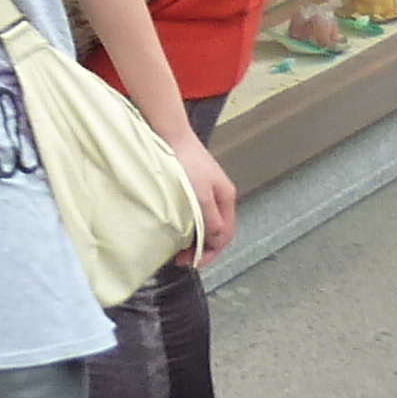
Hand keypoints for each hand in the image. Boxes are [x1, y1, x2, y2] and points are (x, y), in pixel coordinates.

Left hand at [172, 128, 237, 264]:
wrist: (170, 135)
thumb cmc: (185, 160)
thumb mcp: (200, 196)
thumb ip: (210, 220)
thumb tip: (216, 241)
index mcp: (226, 199)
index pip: (225, 236)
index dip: (211, 253)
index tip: (194, 263)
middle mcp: (219, 197)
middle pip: (215, 232)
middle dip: (201, 248)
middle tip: (182, 259)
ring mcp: (206, 192)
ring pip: (204, 224)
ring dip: (193, 238)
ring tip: (177, 247)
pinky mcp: (193, 188)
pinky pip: (194, 214)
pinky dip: (187, 226)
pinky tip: (175, 229)